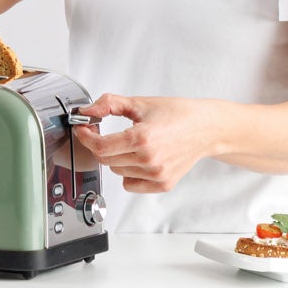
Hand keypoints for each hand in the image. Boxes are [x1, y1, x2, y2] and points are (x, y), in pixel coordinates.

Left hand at [72, 94, 218, 192]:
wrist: (204, 128)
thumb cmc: (177, 114)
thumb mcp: (139, 103)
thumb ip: (109, 104)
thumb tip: (87, 111)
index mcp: (142, 138)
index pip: (101, 147)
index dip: (86, 137)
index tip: (83, 129)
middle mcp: (149, 160)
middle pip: (106, 160)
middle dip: (99, 145)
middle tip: (102, 132)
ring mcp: (156, 175)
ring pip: (117, 171)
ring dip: (116, 158)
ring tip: (131, 143)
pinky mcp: (163, 184)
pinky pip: (130, 184)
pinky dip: (128, 172)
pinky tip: (138, 158)